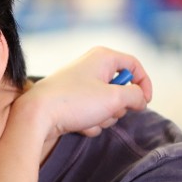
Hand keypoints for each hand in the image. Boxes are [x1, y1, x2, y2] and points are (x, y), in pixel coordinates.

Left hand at [16, 47, 152, 139]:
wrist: (36, 116)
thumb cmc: (74, 102)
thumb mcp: (114, 98)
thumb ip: (135, 96)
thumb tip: (141, 99)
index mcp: (102, 57)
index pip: (133, 65)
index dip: (144, 83)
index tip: (145, 102)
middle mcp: (90, 67)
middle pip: (120, 89)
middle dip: (118, 106)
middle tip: (107, 110)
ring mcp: (79, 85)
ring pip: (106, 105)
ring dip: (103, 117)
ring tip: (88, 118)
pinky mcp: (70, 102)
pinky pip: (91, 114)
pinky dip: (89, 123)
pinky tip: (77, 125)